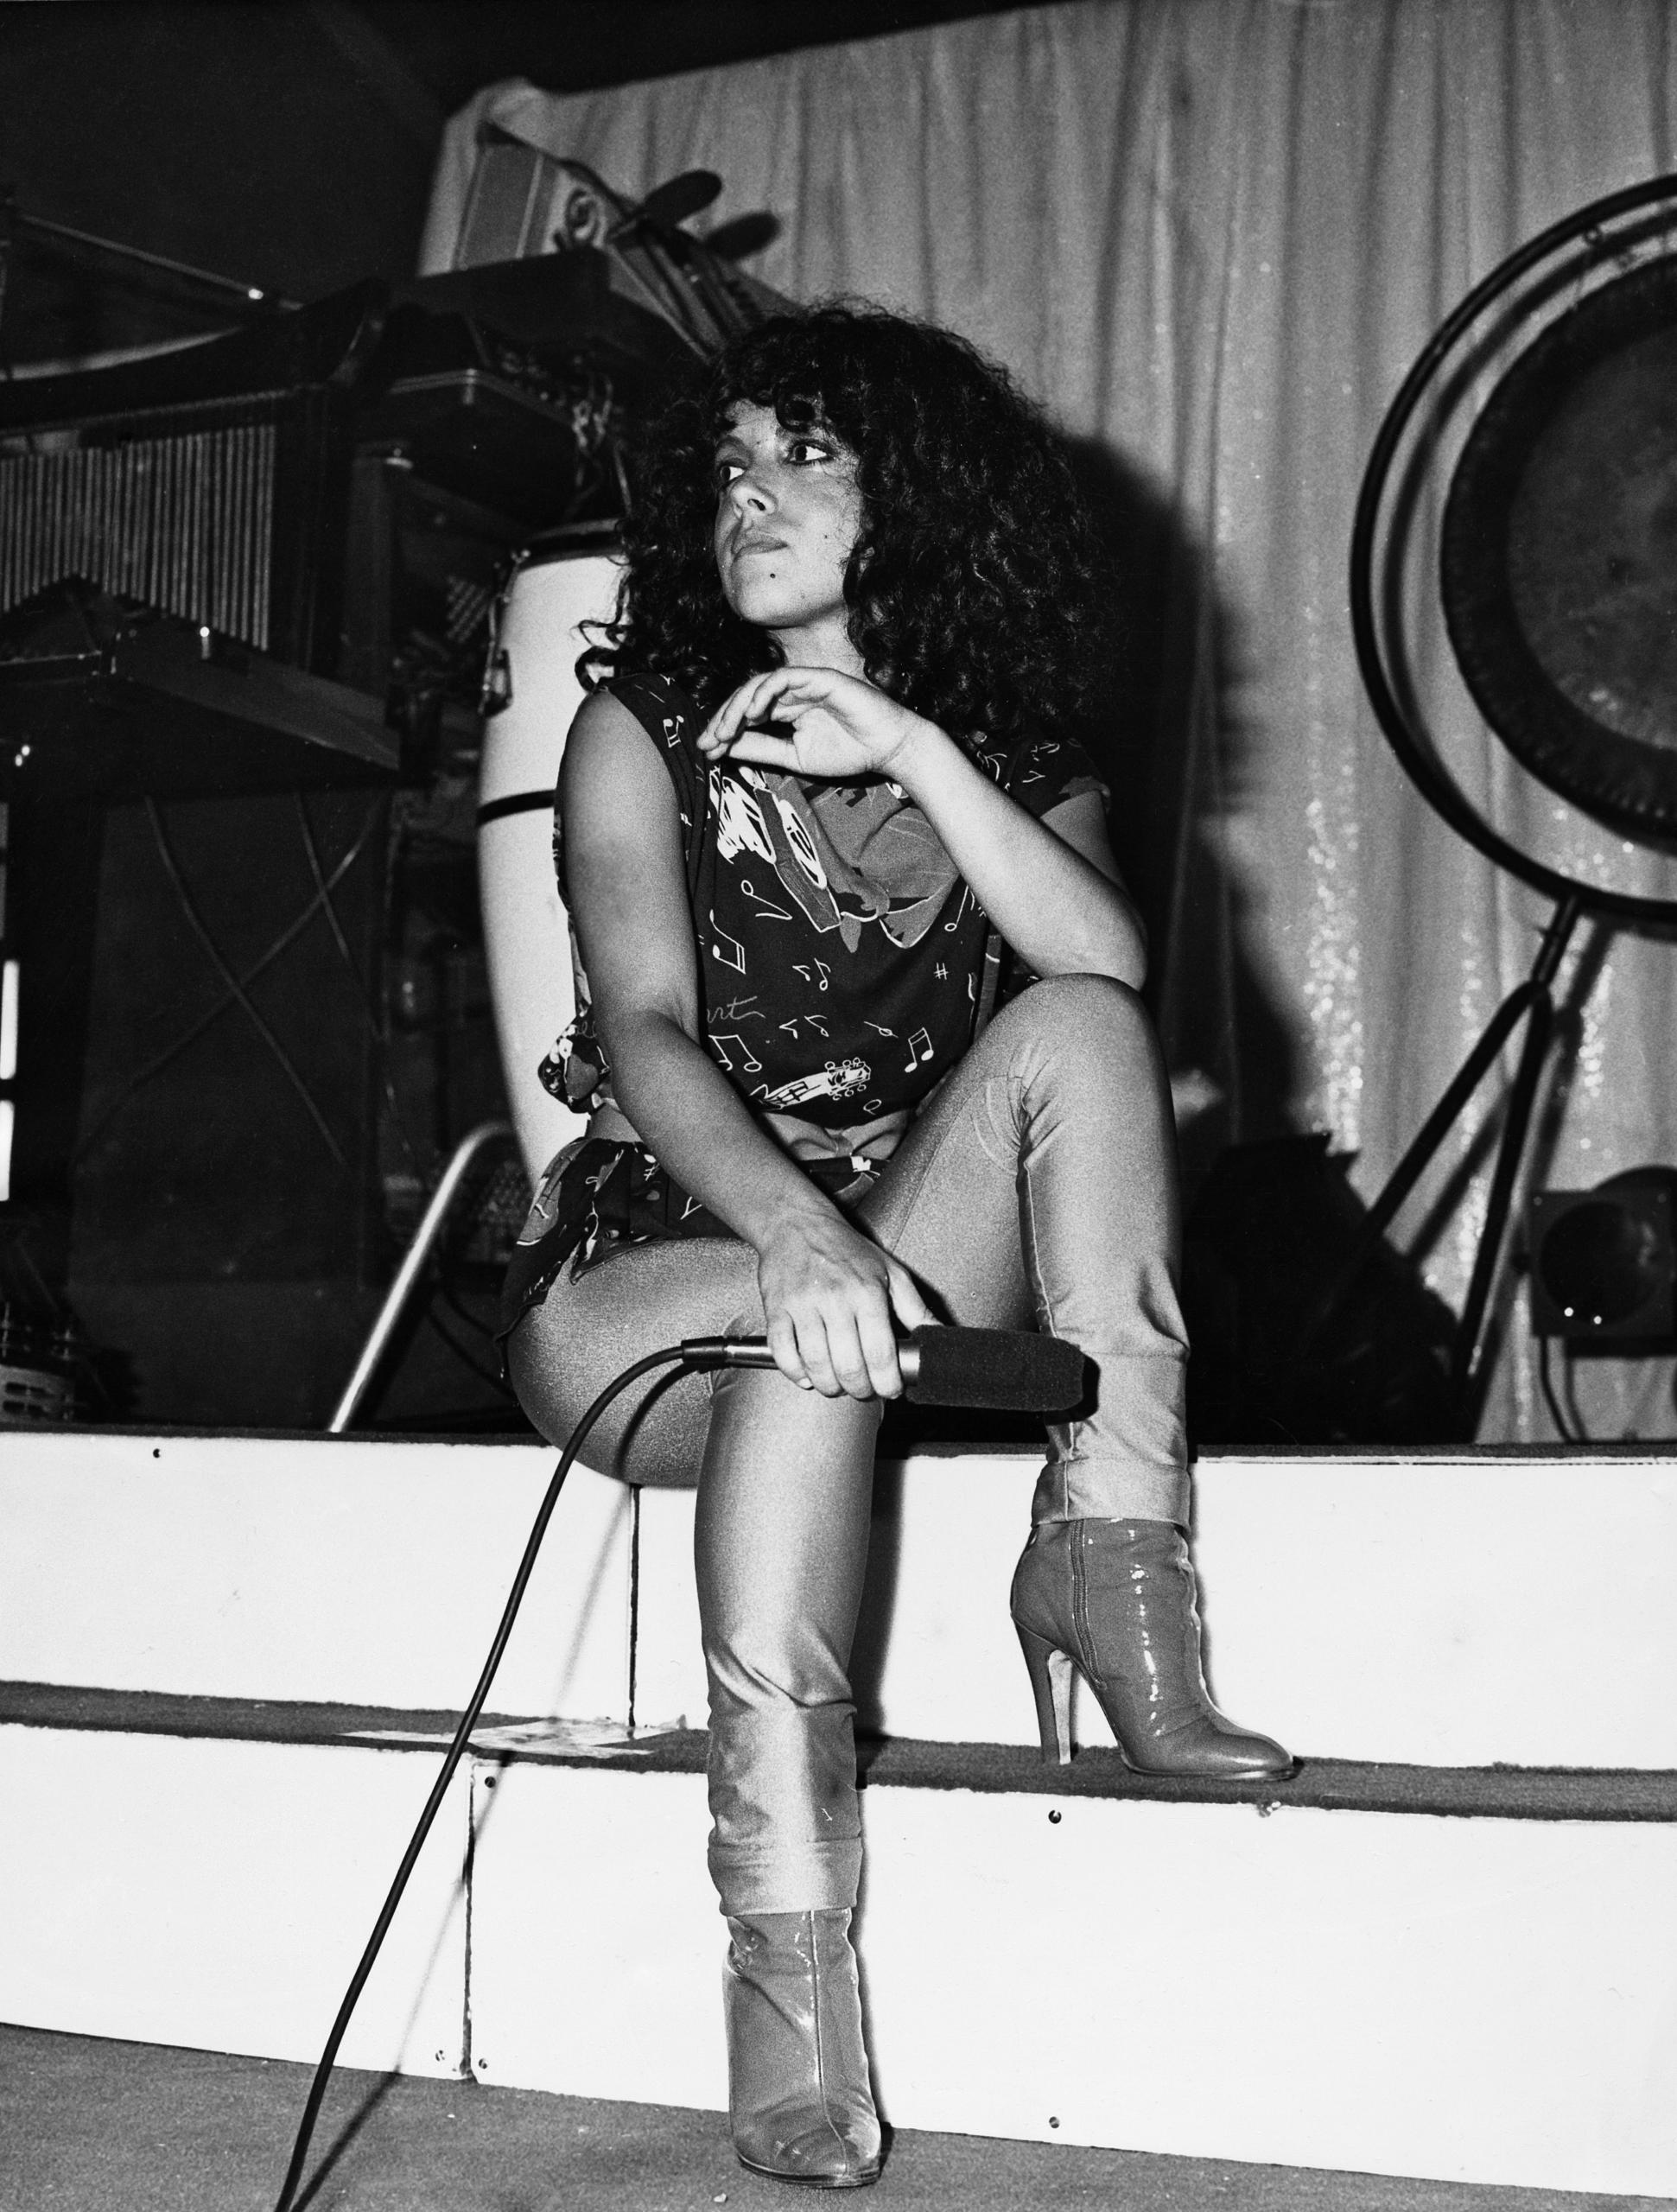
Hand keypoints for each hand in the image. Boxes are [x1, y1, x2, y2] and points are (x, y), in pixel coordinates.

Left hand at [699, 665, 927, 783]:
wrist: (888, 749)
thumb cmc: (849, 752)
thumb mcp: (795, 756)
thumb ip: (762, 748)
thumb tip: (725, 747)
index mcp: (788, 709)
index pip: (747, 713)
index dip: (724, 729)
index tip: (706, 751)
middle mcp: (793, 692)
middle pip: (747, 697)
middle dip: (723, 718)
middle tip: (707, 741)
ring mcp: (806, 682)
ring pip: (759, 684)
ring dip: (737, 706)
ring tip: (725, 729)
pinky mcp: (819, 676)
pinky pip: (783, 677)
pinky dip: (763, 692)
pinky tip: (752, 713)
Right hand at [756, 1207, 935, 1398]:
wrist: (797, 1222)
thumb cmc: (845, 1248)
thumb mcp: (890, 1272)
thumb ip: (916, 1309)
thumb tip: (940, 1337)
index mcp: (867, 1292)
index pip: (881, 1353)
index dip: (888, 1382)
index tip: (890, 1389)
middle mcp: (835, 1299)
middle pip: (849, 1366)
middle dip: (861, 1390)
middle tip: (864, 1389)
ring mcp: (803, 1304)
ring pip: (816, 1364)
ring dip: (829, 1386)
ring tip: (838, 1384)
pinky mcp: (777, 1308)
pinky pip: (783, 1352)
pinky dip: (795, 1373)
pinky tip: (807, 1374)